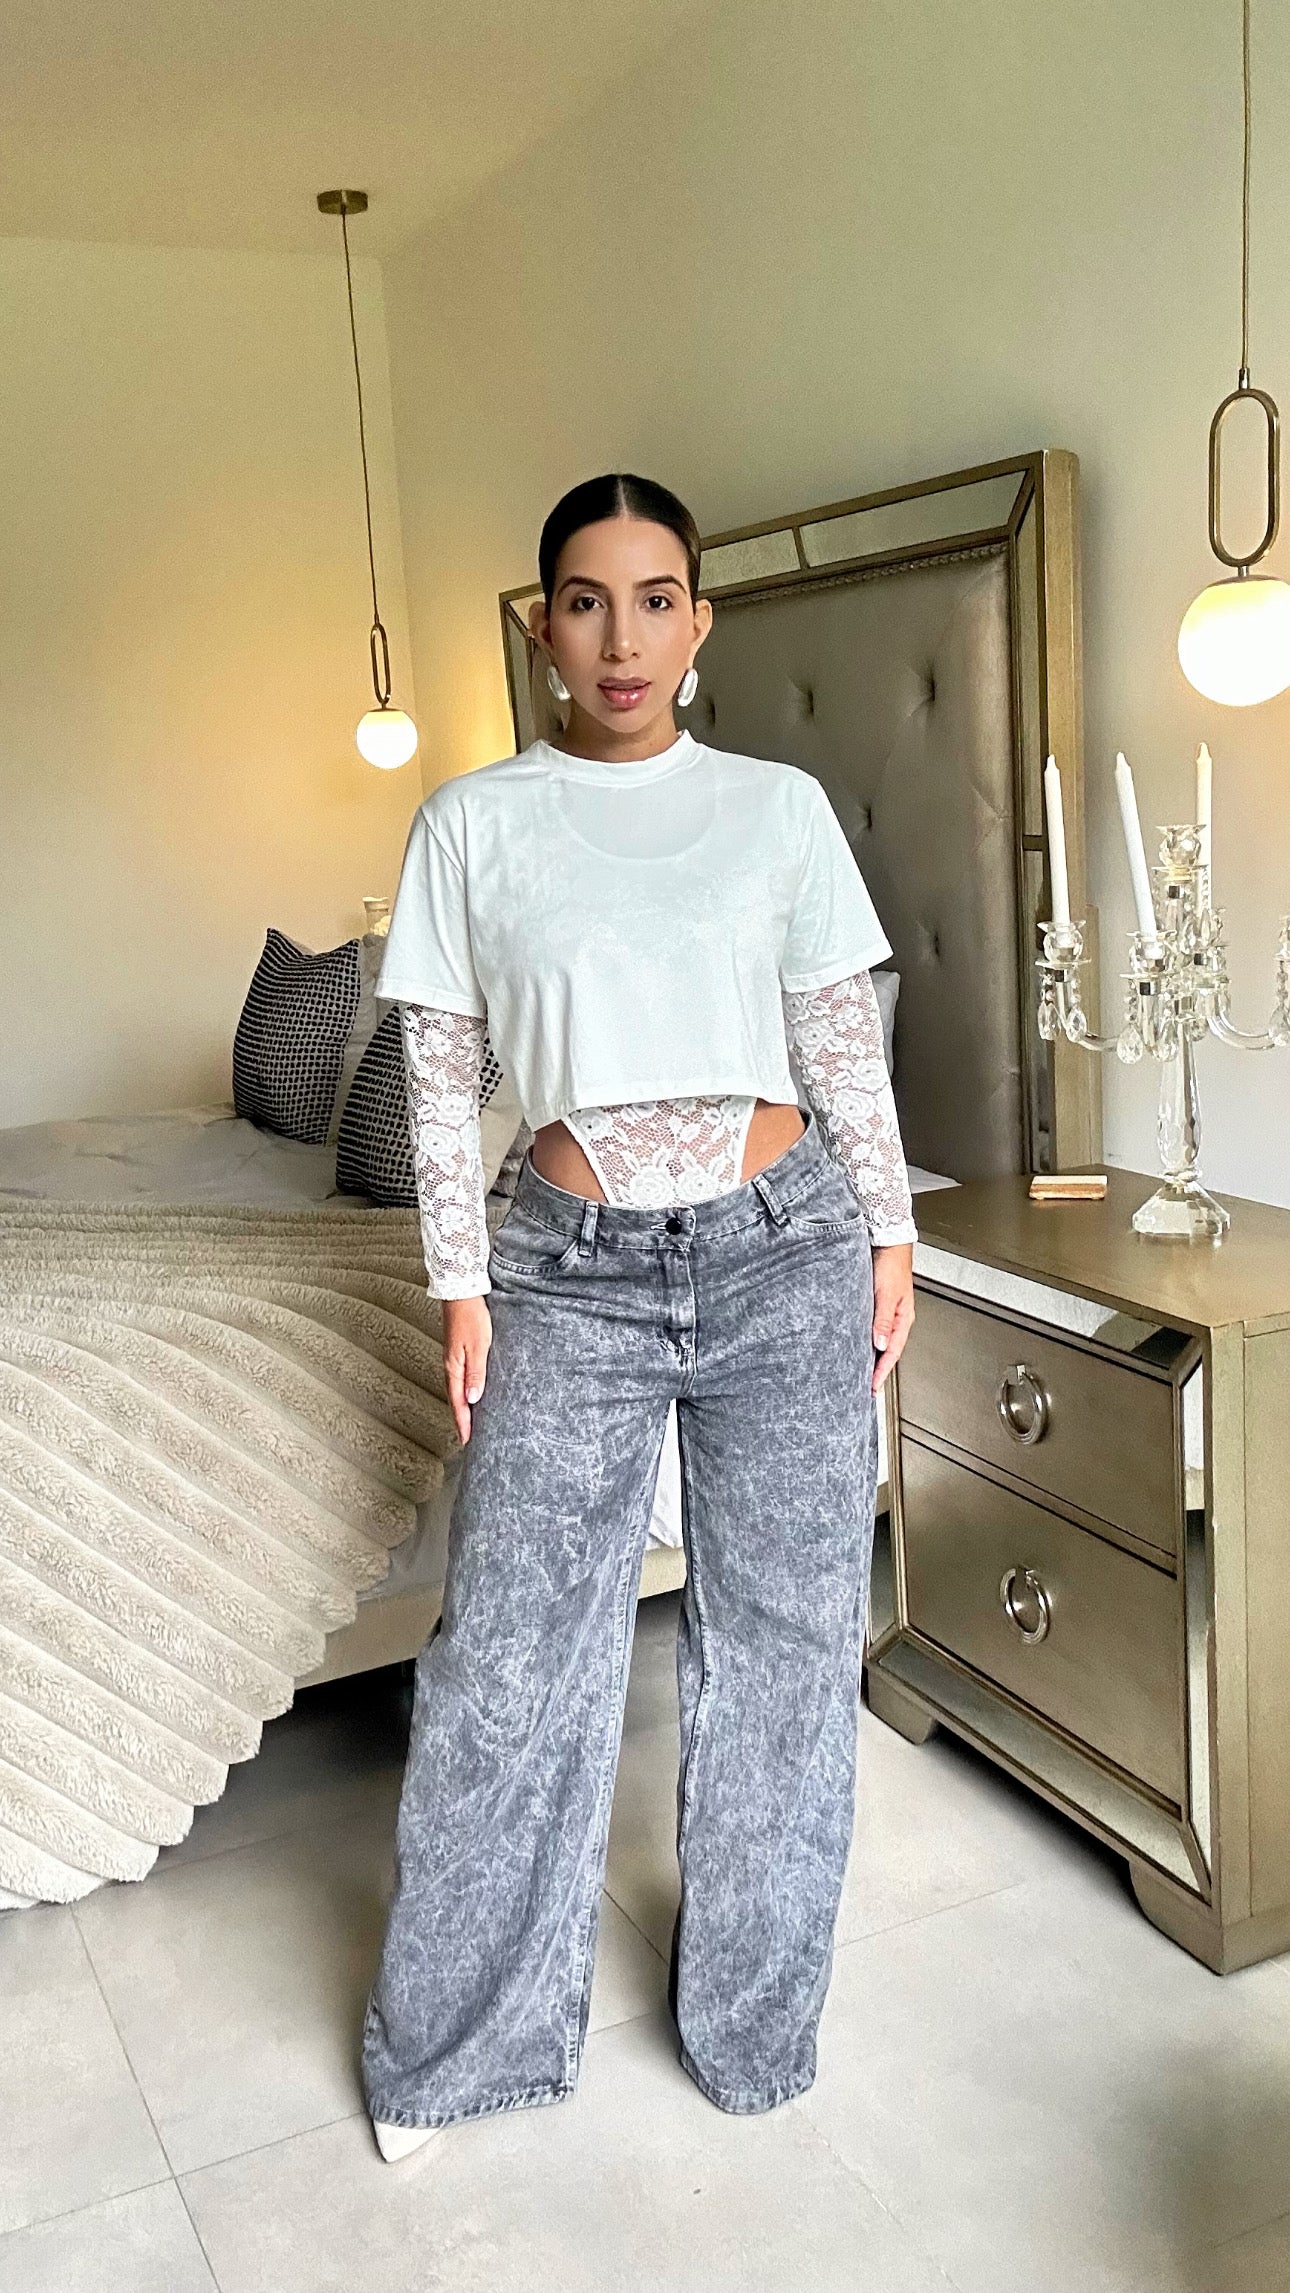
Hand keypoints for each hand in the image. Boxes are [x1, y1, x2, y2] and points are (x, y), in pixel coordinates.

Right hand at [441, 1295, 492, 1443]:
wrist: (460, 1291)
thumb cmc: (471, 1316)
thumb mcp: (478, 1346)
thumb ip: (476, 1373)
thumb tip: (472, 1400)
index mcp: (454, 1368)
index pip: (459, 1403)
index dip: (463, 1423)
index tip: (468, 1441)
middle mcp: (451, 1366)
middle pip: (455, 1399)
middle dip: (461, 1420)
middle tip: (468, 1438)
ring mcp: (453, 1358)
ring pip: (457, 1389)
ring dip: (462, 1407)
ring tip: (470, 1421)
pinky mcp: (458, 1351)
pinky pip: (460, 1378)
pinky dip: (464, 1391)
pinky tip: (471, 1393)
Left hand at [871, 1242, 913, 1393]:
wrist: (888, 1242)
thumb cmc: (891, 1264)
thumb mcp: (886, 1294)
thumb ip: (883, 1319)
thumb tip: (880, 1343)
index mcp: (903, 1319)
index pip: (892, 1353)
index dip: (881, 1372)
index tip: (872, 1388)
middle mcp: (896, 1319)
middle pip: (886, 1351)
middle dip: (877, 1371)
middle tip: (865, 1388)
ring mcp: (886, 1313)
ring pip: (879, 1342)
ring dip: (871, 1357)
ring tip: (860, 1373)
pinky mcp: (876, 1305)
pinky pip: (872, 1329)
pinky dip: (865, 1342)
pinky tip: (856, 1345)